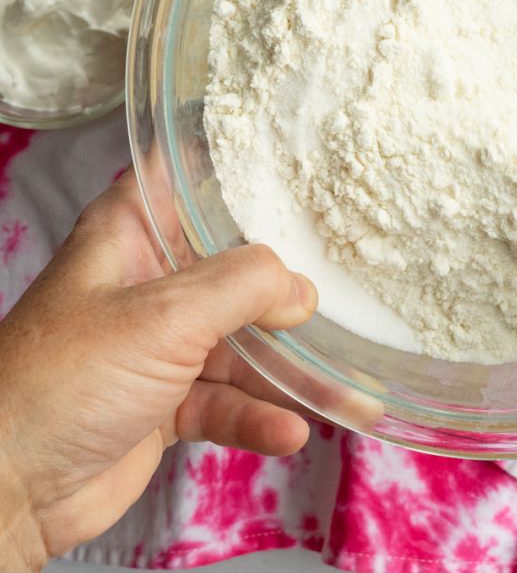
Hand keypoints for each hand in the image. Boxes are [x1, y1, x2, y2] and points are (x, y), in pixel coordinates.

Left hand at [0, 171, 318, 568]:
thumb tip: (302, 291)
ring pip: (241, 343)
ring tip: (344, 389)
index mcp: (131, 234)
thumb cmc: (64, 380)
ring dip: (289, 369)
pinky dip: (260, 416)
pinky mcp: (167, 403)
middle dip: (287, 279)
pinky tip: (290, 431)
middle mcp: (149, 282)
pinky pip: (228, 401)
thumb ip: (245, 286)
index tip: (299, 161)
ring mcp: (159, 345)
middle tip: (346, 281)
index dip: (235, 162)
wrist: (7, 491)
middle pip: (232, 265)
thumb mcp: (166, 315)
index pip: (184, 175)